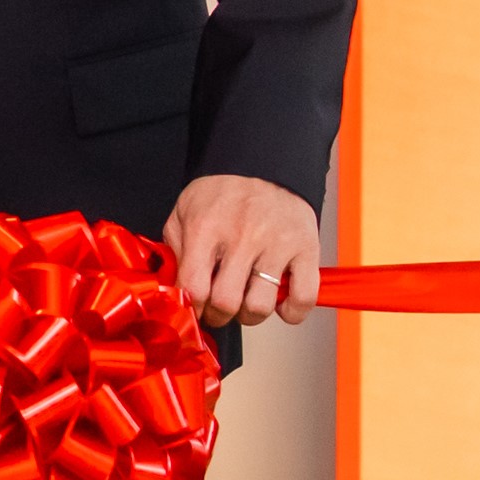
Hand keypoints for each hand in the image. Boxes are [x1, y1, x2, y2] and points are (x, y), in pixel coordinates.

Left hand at [164, 173, 320, 327]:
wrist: (264, 163)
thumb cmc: (222, 193)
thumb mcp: (184, 211)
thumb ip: (176, 248)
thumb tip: (174, 288)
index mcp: (207, 229)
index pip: (194, 288)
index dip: (191, 308)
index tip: (193, 309)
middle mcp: (242, 238)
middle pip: (226, 302)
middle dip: (218, 316)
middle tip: (218, 310)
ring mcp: (276, 244)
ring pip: (260, 305)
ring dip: (250, 316)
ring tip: (246, 304)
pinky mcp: (306, 248)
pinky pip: (303, 296)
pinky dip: (292, 312)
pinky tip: (280, 304)